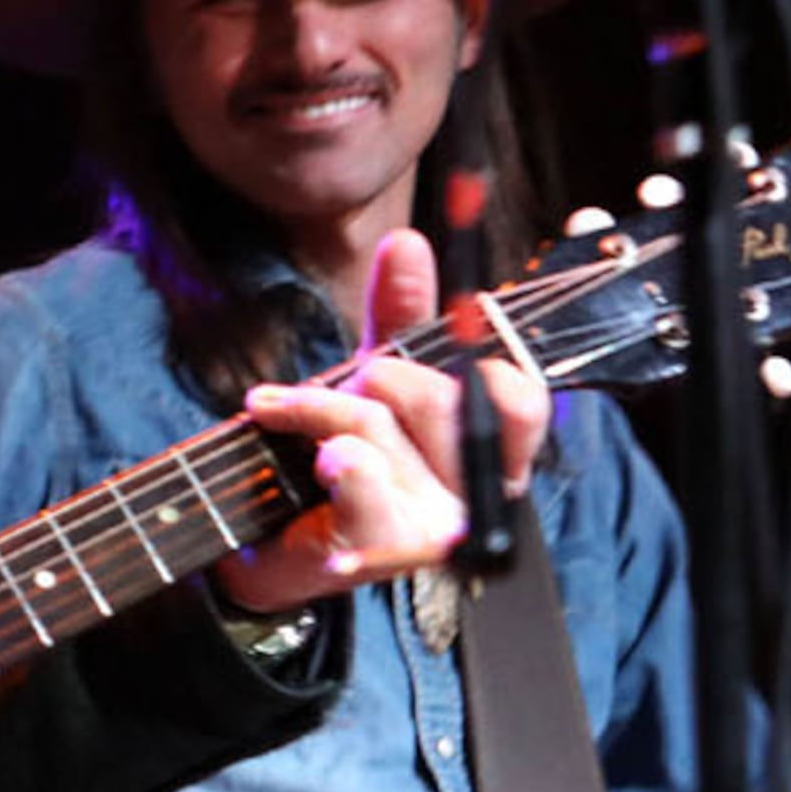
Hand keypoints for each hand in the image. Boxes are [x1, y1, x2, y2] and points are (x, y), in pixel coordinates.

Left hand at [218, 230, 549, 612]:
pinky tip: (317, 463)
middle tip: (340, 391)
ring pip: (380, 425)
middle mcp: (473, 494)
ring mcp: (433, 528)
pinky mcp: (381, 549)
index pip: (519, 397)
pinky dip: (328, 453)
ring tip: (290, 421)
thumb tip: (409, 241)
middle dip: (376, 377)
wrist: (271, 544)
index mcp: (488, 453)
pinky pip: (359, 470)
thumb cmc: (338, 463)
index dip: (494, 346)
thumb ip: (399, 312)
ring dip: (321, 410)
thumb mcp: (373, 376)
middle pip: (442, 397)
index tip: (468, 300)